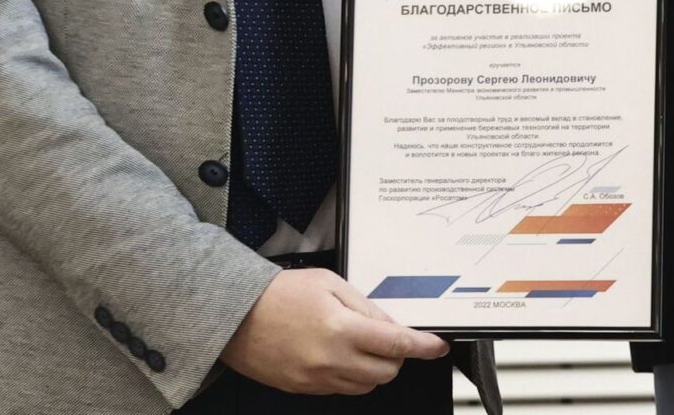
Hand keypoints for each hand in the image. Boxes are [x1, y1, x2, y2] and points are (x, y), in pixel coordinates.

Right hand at [219, 268, 447, 394]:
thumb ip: (365, 305)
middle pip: (387, 372)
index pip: (397, 344)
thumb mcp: (329, 283)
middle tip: (389, 340)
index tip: (437, 346)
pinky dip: (350, 377)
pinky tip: (338, 356)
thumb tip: (390, 325)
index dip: (424, 347)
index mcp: (342, 328)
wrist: (236, 315)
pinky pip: (341, 390)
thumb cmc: (278, 294)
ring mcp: (317, 379)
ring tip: (359, 346)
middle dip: (397, 358)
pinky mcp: (304, 389)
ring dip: (374, 369)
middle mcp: (332, 359)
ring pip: (366, 386)